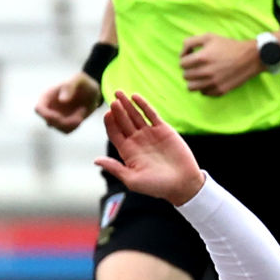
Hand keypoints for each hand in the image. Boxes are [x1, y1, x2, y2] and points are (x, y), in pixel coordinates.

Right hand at [35, 74, 102, 132]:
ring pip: (59, 128)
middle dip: (65, 122)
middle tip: (79, 115)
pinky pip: (66, 131)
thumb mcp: (79, 80)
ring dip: (73, 124)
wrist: (92, 91)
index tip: (61, 116)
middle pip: (50, 122)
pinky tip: (81, 116)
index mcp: (48, 95)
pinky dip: (75, 126)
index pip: (39, 109)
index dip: (48, 116)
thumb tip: (61, 100)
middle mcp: (49, 107)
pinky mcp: (64, 123)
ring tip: (82, 111)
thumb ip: (69, 86)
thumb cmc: (83, 83)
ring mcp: (56, 116)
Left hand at [94, 91, 205, 205]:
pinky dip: (143, 105)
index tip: (107, 114)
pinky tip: (135, 97)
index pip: (115, 133)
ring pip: (135, 115)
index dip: (110, 123)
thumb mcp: (133, 180)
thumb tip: (96, 160)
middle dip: (117, 110)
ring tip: (119, 93)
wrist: (183, 183)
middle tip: (112, 99)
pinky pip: (151, 114)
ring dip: (127, 104)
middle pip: (123, 121)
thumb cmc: (157, 186)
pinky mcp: (163, 130)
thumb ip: (115, 168)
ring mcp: (150, 134)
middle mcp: (137, 141)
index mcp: (128, 152)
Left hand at [180, 34, 261, 96]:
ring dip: (193, 81)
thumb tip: (182, 53)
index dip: (185, 59)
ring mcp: (213, 83)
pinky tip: (209, 80)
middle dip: (189, 70)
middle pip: (185, 76)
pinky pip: (204, 93)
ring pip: (191, 87)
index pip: (182, 64)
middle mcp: (206, 72)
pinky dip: (204, 87)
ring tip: (199, 75)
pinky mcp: (220, 90)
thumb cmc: (229, 46)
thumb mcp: (209, 37)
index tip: (191, 58)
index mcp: (202, 57)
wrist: (250, 58)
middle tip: (196, 66)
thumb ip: (190, 42)